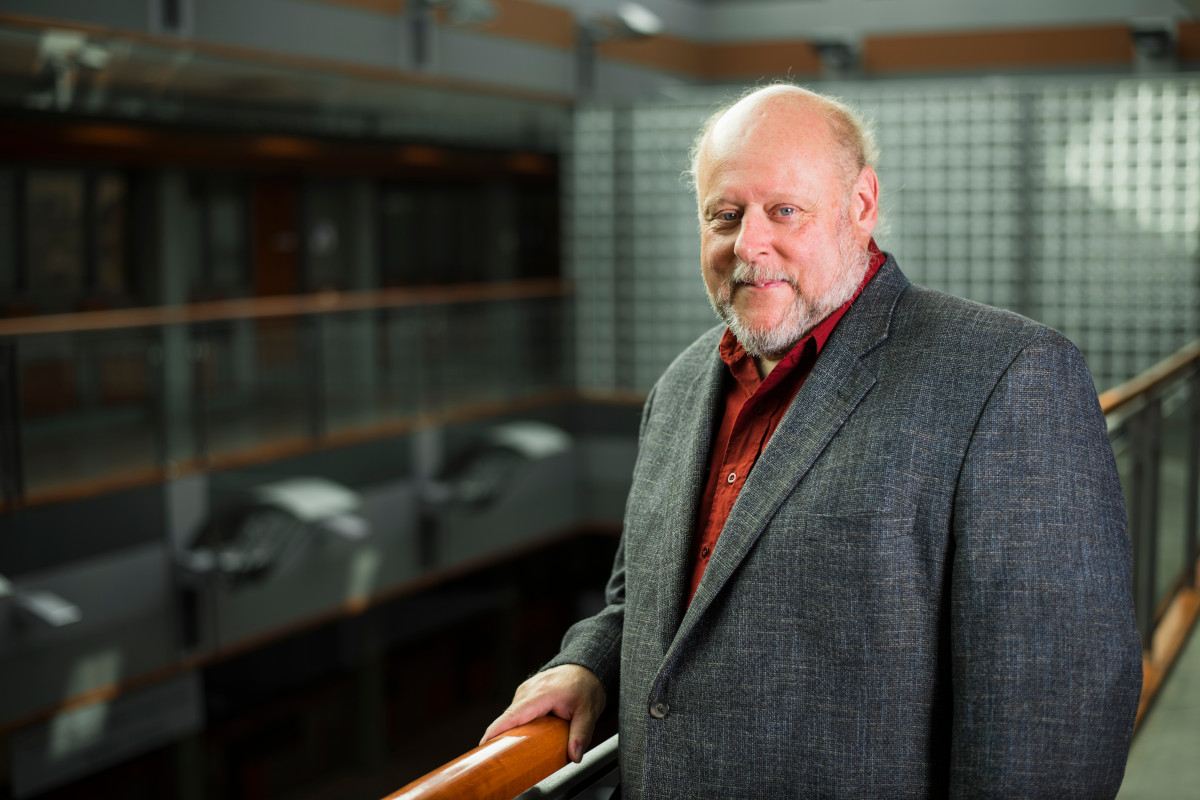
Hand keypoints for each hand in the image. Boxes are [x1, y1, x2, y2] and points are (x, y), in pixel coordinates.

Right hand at [480, 664, 605, 762]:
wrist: (585, 667)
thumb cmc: (586, 687)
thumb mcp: (588, 712)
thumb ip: (581, 734)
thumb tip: (575, 757)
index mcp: (541, 694)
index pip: (513, 715)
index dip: (496, 730)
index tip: (484, 745)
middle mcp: (528, 691)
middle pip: (507, 717)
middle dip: (498, 737)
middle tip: (495, 759)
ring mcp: (525, 690)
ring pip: (510, 715)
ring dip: (508, 731)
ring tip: (508, 751)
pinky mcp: (525, 693)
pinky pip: (516, 711)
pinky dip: (515, 724)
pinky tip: (519, 737)